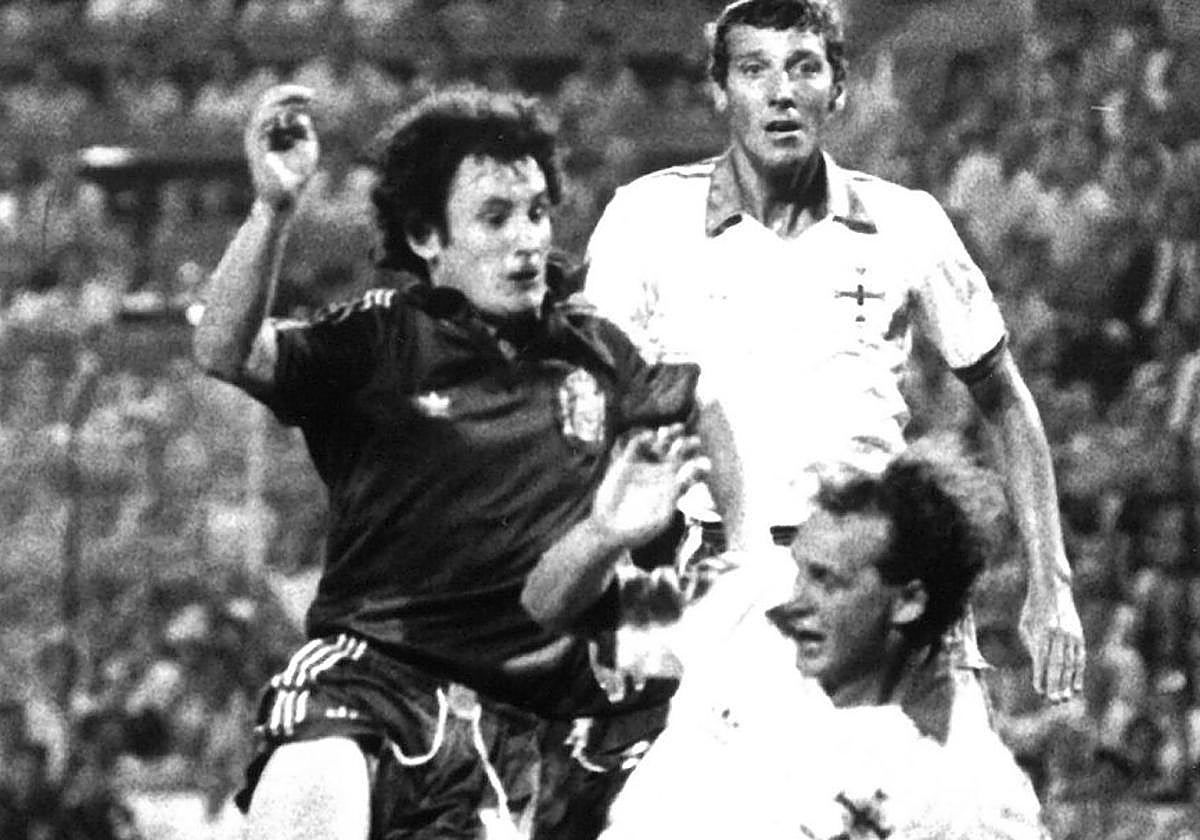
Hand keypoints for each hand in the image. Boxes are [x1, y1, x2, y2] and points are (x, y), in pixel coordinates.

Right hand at [244, 84, 319, 210]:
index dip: (293, 96)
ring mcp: (257, 136)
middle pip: (269, 100)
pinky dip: (275, 114)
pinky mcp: (255, 145)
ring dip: (284, 100)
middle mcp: (263, 130)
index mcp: (273, 129)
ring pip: (264, 108)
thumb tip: (300, 116)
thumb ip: (304, 130)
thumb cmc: (296, 176)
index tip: (312, 96)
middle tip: (310, 94)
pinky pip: (261, 123)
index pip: (278, 103)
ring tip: (304, 99)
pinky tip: (290, 113)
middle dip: (289, 93)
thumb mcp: (307, 148)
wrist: (285, 198)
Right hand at [591, 424, 709, 550]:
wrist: (609, 530)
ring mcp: (644, 467)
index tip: (705, 463)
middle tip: (695, 441)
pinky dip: (644, 438)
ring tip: (678, 429)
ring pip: (660, 444)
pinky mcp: (626, 463)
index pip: (691, 471)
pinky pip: (637, 445)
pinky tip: (651, 436)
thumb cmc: (639, 531)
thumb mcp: (661, 517)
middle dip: (688, 445)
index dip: (699, 465)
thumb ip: (674, 497)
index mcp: (673, 487)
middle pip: (679, 453)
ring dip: (670, 434)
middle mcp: (661, 474)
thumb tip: (688, 475)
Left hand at [1019, 577, 1085, 701]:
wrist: (1053, 589)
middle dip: (1055, 684)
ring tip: (1064, 699)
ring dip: (1067, 683)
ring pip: (1070, 664)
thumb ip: (1032, 646)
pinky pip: (1080, 659)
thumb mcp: (1026, 624)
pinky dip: (1078, 674)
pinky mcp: (1079, 636)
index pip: (1041, 659)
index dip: (1041, 676)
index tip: (1039, 691)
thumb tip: (1039, 668)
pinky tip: (1076, 688)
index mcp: (1042, 631)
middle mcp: (1058, 635)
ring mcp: (1071, 636)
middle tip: (1053, 701)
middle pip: (1057, 664)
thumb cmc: (1033, 609)